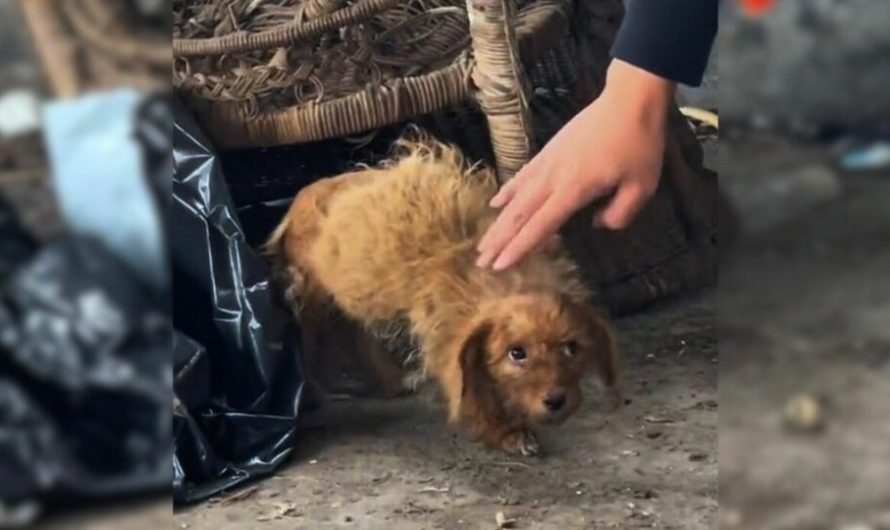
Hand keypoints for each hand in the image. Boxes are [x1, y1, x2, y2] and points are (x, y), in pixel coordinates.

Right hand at [476, 59, 673, 270]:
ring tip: (483, 244)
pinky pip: (522, 176)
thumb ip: (621, 213)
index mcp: (574, 188)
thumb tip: (599, 225)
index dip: (520, 247)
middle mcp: (553, 177)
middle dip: (498, 240)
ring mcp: (547, 163)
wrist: (629, 100)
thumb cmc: (639, 144)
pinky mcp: (548, 152)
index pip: (540, 225)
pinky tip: (496, 204)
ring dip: (498, 222)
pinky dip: (507, 192)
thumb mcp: (642, 186)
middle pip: (519, 215)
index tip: (501, 266)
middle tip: (481, 263)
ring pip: (515, 198)